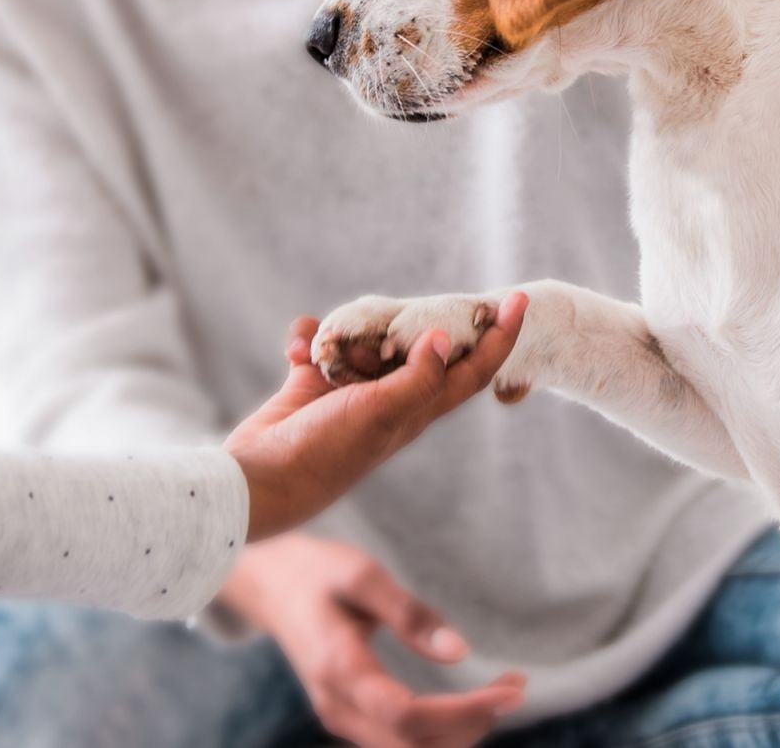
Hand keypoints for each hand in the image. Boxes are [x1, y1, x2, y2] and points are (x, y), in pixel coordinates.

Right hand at [221, 534, 526, 747]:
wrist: (269, 585)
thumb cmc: (317, 573)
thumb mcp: (362, 575)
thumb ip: (410, 614)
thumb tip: (460, 653)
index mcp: (339, 671)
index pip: (409, 717)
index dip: (465, 713)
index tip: (511, 690)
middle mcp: (338, 707)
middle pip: (416, 747)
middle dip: (473, 725)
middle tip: (516, 686)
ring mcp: (342, 717)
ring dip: (462, 730)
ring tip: (503, 691)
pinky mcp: (352, 716)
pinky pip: (403, 740)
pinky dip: (443, 728)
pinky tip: (473, 702)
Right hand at [224, 292, 526, 541]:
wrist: (260, 481)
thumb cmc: (324, 452)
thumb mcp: (379, 414)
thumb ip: (417, 379)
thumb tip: (446, 339)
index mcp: (417, 410)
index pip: (472, 371)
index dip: (500, 338)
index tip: (519, 299)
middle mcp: (389, 399)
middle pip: (418, 348)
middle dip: (413, 321)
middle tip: (412, 300)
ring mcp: (350, 393)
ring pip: (363, 342)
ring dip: (345, 331)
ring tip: (328, 341)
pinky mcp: (313, 387)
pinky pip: (319, 347)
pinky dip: (309, 340)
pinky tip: (297, 348)